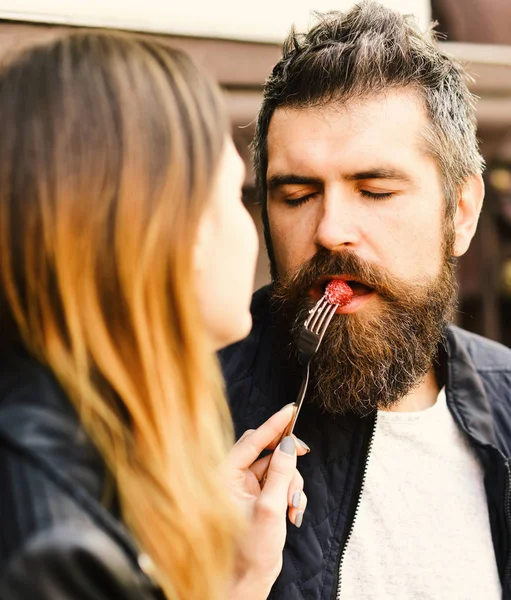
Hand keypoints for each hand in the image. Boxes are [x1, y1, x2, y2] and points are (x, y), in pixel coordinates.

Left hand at [227, 404, 308, 599]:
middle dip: (287, 460)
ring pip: (277, 467)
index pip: (252, 441)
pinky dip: (290, 494)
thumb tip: (289, 445)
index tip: (291, 409)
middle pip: (266, 450)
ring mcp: (246, 488)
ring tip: (292, 508)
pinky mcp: (257, 497)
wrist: (249, 581)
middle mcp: (233, 478)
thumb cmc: (250, 551)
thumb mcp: (270, 509)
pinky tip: (293, 514)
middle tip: (303, 454)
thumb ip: (281, 474)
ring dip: (291, 484)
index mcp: (225, 476)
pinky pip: (279, 482)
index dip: (274, 424)